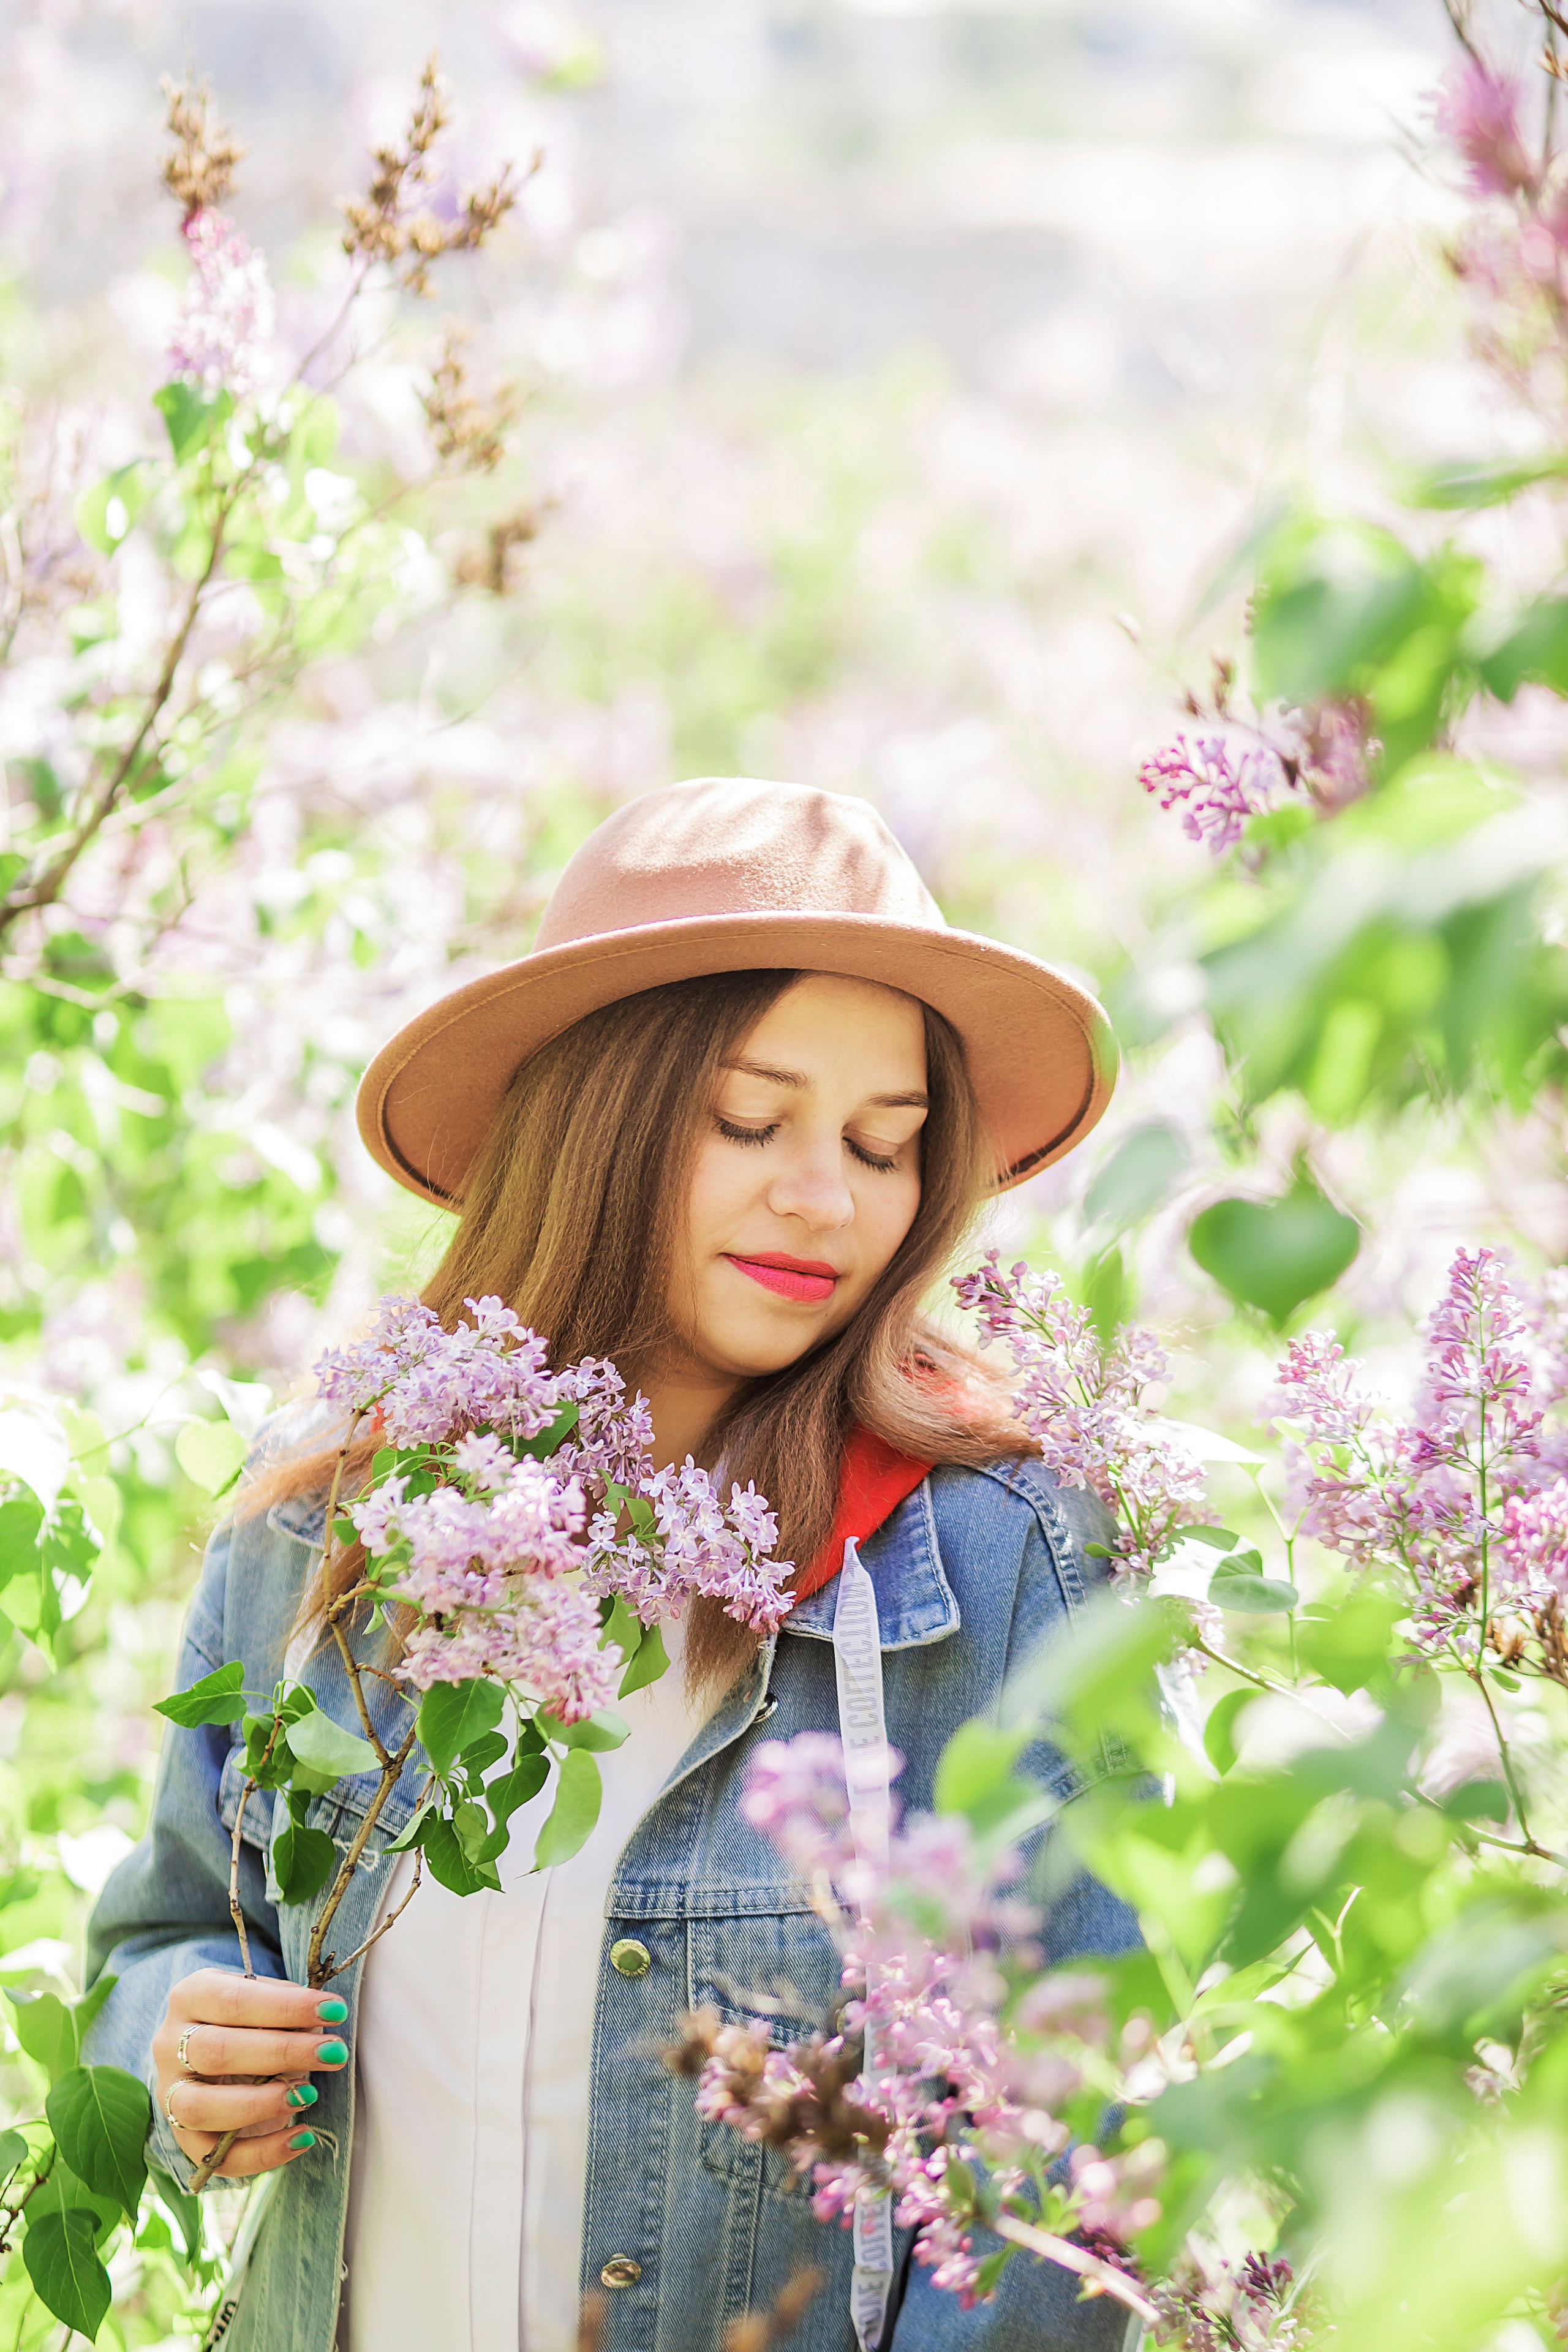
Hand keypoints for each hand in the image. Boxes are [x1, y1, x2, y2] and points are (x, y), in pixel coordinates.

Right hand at [153, 1967, 349, 2179]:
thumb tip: (320, 2021)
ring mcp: (169, 2093)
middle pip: (216, 2052)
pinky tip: (302, 2137)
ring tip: (309, 2095)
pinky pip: (215, 2158)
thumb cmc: (252, 2017)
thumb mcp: (266, 1999)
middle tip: (333, 2052)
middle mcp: (170, 2044)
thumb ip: (288, 2006)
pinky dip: (263, 2153)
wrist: (216, 2048)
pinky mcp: (183, 2138)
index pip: (234, 2001)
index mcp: (191, 1996)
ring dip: (261, 2103)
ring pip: (201, 2107)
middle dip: (282, 2053)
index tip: (334, 2011)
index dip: (286, 2007)